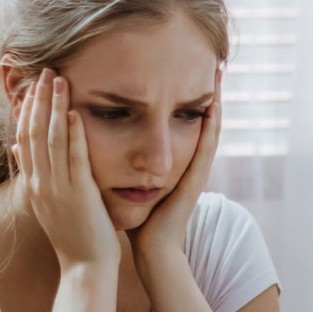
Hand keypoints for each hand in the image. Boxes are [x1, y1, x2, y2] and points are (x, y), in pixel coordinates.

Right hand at [12, 68, 119, 267]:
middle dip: (39, 99)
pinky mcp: (79, 194)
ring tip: (59, 79)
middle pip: (34, 132)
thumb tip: (17, 147)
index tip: (31, 86)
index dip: (27, 110)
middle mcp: (41, 183)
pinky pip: (75, 159)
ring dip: (55, 107)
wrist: (84, 267)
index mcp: (34, 184)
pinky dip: (74, 135)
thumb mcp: (48, 201)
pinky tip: (75, 113)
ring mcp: (58, 188)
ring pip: (51, 140)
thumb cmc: (74, 236)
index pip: (24, 138)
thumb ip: (35, 173)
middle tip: (45, 71)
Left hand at [129, 72, 222, 260]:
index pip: (181, 120)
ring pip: (210, 128)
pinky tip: (215, 106)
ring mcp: (196, 170)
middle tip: (214, 62)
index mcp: (173, 159)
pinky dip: (212, 126)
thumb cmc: (136, 218)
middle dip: (207, 90)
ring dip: (216, 100)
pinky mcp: (196, 180)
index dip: (184, 94)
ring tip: (220, 74)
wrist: (151, 249)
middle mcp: (188, 161)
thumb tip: (92, 136)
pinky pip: (207, 147)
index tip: (184, 65)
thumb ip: (119, 159)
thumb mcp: (128, 179)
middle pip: (201, 119)